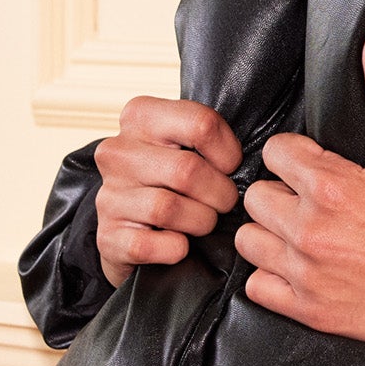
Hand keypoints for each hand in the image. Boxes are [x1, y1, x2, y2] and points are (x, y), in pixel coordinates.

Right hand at [93, 96, 242, 287]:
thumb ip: (210, 136)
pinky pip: (152, 244)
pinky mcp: (108, 236)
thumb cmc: (173, 181)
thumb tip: (256, 152)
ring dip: (201, 222)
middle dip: (220, 194)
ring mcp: (108, 195)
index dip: (228, 153)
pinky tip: (179, 244)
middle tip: (223, 203)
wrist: (131, 228)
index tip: (229, 168)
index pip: (201, 124)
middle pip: (188, 171)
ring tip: (203, 222)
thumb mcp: (188, 145)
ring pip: (168, 208)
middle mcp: (117, 151)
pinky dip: (176, 248)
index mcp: (140, 116)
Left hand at [234, 34, 364, 355]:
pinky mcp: (313, 312)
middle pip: (256, 195)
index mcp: (335, 189)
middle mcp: (312, 232)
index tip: (323, 164)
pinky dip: (272, 275)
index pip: (276, 151)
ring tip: (305, 229)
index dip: (299, 152)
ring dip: (271, 231)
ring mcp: (309, 276)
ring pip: (248, 239)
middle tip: (317, 198)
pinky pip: (257, 288)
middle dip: (283, 189)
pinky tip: (302, 264)